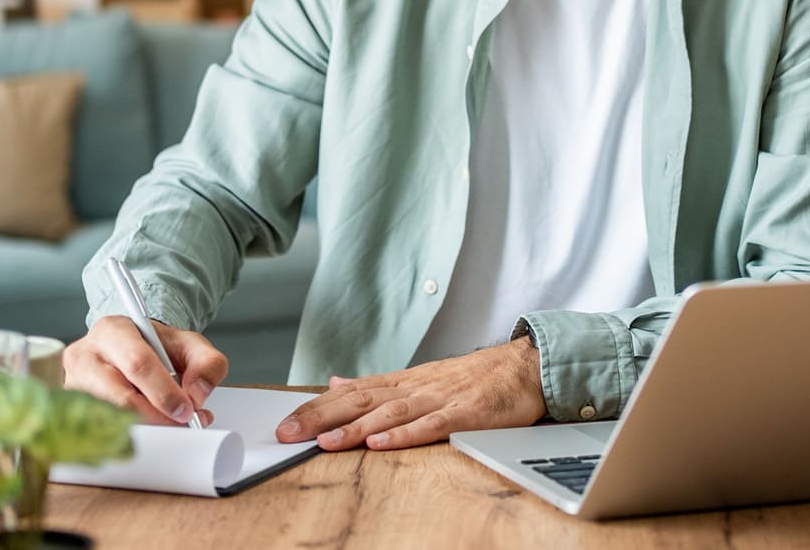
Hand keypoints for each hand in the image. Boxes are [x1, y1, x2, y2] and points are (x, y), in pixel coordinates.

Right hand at [64, 315, 227, 426]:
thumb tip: (197, 394)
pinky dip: (126, 435)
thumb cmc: (156, 348)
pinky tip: (144, 428)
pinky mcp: (71, 407)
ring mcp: (72, 384)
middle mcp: (86, 354)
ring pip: (107, 419)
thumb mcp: (189, 345)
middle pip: (119, 397)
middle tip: (178, 423)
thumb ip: (207, 363)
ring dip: (142, 428)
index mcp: (113, 330)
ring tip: (164, 424)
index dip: (163, 392)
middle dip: (155, 417)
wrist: (133, 351)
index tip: (185, 410)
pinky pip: (98, 431)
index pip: (137, 364)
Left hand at [275, 338, 545, 450]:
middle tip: (288, 434)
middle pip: (360, 401)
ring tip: (325, 441)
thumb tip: (335, 382)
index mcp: (402, 383)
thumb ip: (376, 384)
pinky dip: (404, 434)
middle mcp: (415, 388)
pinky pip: (431, 425)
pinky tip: (381, 442)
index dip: (315, 409)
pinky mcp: (465, 413)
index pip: (350, 393)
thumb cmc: (474, 378)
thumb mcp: (419, 377)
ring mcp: (439, 399)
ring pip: (389, 413)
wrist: (524, 366)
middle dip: (321, 418)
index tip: (284, 424)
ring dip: (355, 428)